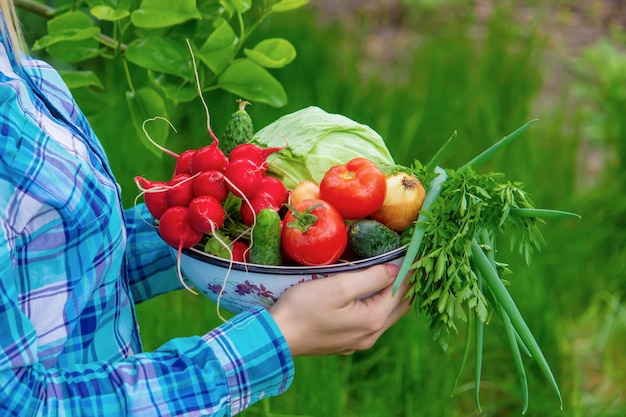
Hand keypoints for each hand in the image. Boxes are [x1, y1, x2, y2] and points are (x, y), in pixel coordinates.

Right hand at [269, 263, 410, 355]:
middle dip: (408, 284)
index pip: (402, 291)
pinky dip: (380, 306)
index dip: (411, 270)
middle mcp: (371, 335)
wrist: (276, 338)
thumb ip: (371, 277)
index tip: (418, 251)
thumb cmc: (304, 308)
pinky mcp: (345, 343)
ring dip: (394, 296)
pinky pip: (372, 322)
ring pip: (386, 316)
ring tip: (398, 275)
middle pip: (399, 306)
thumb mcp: (339, 286)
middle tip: (415, 261)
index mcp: (373, 319)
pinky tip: (374, 296)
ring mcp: (358, 341)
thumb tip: (396, 269)